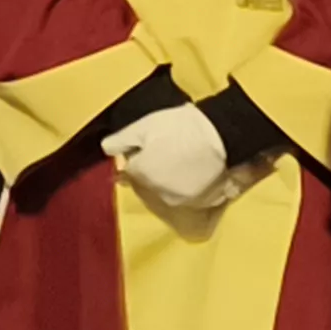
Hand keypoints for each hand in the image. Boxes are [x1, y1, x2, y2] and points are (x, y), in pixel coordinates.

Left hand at [103, 103, 238, 212]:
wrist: (224, 133)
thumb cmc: (182, 127)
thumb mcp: (144, 125)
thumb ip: (120, 140)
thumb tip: (106, 151)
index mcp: (141, 175)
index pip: (128, 173)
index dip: (136, 159)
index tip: (146, 148)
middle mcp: (156, 194)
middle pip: (145, 186)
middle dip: (149, 172)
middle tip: (164, 152)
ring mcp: (179, 201)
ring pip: (165, 193)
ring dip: (167, 182)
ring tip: (180, 162)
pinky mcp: (200, 204)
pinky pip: (186, 199)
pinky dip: (186, 189)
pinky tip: (193, 174)